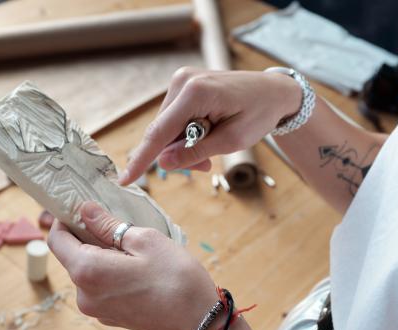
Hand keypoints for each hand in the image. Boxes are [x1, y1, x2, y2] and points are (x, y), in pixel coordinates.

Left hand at [48, 201, 217, 329]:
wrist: (200, 323)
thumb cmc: (175, 278)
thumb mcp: (144, 240)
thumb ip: (108, 225)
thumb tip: (85, 210)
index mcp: (87, 271)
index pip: (56, 240)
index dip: (64, 219)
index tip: (80, 206)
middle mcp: (84, 295)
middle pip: (71, 256)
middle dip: (86, 235)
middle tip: (114, 220)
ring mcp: (97, 310)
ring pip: (87, 271)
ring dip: (101, 254)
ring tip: (131, 245)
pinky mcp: (110, 317)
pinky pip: (100, 287)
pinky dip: (109, 272)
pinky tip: (136, 267)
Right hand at [119, 67, 301, 184]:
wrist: (273, 91)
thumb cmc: (259, 113)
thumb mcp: (231, 141)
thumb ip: (195, 153)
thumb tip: (163, 164)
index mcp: (195, 92)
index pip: (159, 133)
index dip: (141, 160)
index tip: (124, 180)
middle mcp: (182, 81)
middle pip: (162, 133)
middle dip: (178, 155)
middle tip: (205, 167)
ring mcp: (181, 81)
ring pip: (166, 129)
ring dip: (183, 146)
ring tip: (210, 151)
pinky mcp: (183, 85)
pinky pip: (173, 120)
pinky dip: (185, 135)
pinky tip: (205, 136)